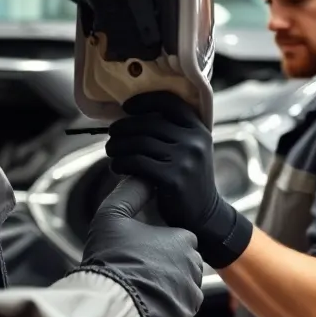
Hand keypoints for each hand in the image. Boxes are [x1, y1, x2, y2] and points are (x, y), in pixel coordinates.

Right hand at [76, 176, 203, 316]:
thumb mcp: (113, 215)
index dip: (155, 241)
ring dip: (165, 286)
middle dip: (163, 264)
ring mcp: (192, 294)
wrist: (112, 308)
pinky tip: (143, 304)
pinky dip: (164, 306)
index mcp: (184, 238)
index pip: (177, 235)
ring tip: (137, 288)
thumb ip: (130, 192)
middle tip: (136, 268)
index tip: (138, 248)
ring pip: (180, 284)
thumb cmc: (112, 260)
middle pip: (180, 260)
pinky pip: (177, 308)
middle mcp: (195, 265)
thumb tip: (143, 177)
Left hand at [105, 91, 252, 269]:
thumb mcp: (190, 150)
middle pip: (148, 123)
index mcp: (198, 129)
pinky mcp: (173, 179)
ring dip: (118, 146)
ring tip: (111, 151)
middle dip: (123, 127)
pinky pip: (137, 163)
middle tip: (111, 135)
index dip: (145, 100)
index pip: (170, 102)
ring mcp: (185, 160)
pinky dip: (121, 163)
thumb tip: (132, 115)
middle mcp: (194, 141)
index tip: (126, 107)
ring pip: (139, 143)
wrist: (205, 216)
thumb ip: (172, 132)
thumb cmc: (189, 179)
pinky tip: (116, 167)